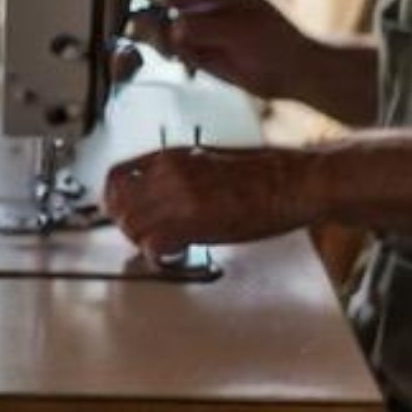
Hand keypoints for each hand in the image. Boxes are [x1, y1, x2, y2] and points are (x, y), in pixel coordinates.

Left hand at [102, 144, 320, 257]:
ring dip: (144, 242)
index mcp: (171, 156)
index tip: (121, 212)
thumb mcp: (208, 159)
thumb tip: (153, 195)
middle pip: (118, 206)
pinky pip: (153, 246)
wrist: (297, 181)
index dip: (114, 200)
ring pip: (132, 228)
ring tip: (166, 245)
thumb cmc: (266, 173)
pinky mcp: (192, 222)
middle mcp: (168, 173)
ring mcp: (178, 197)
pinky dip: (160, 255)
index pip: (116, 177)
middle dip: (128, 225)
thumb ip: (174, 174)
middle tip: (145, 235)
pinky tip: (177, 253)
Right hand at [152, 0, 314, 99]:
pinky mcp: (202, 47)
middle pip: (167, 10)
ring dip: (168, 45)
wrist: (292, 73)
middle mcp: (209, 4)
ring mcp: (204, 26)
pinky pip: (177, 48)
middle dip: (161, 29)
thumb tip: (171, 29)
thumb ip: (201, 27)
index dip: (161, 7)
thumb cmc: (274, 44)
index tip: (156, 26)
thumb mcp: (237, 30)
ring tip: (184, 57)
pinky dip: (177, 55)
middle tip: (167, 47)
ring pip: (168, 31)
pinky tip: (190, 63)